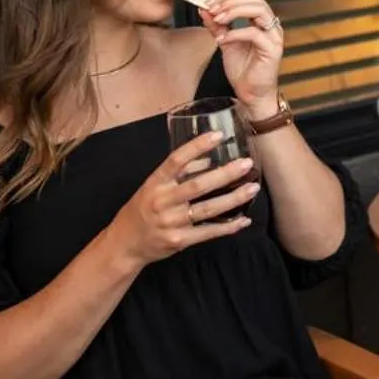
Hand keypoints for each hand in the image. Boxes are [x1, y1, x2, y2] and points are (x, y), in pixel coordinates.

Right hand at [107, 132, 259, 265]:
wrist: (126, 243)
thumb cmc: (144, 208)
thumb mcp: (154, 186)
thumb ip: (180, 172)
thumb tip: (209, 159)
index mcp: (155, 182)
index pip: (176, 160)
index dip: (197, 146)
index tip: (218, 135)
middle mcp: (162, 201)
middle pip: (197, 186)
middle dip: (224, 175)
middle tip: (246, 164)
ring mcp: (171, 223)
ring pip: (207, 209)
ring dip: (233, 199)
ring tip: (252, 188)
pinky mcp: (179, 241)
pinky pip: (208, 233)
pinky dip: (228, 227)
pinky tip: (244, 220)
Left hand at [199, 0, 283, 113]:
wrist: (251, 94)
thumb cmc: (244, 71)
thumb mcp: (225, 42)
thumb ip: (217, 26)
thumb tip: (205, 10)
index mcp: (262, 22)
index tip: (210, 2)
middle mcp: (270, 27)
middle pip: (256, 0)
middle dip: (231, 1)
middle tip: (213, 8)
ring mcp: (273, 37)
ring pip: (258, 11)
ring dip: (235, 11)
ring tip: (218, 19)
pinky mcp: (272, 50)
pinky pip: (254, 33)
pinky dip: (235, 33)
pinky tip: (223, 40)